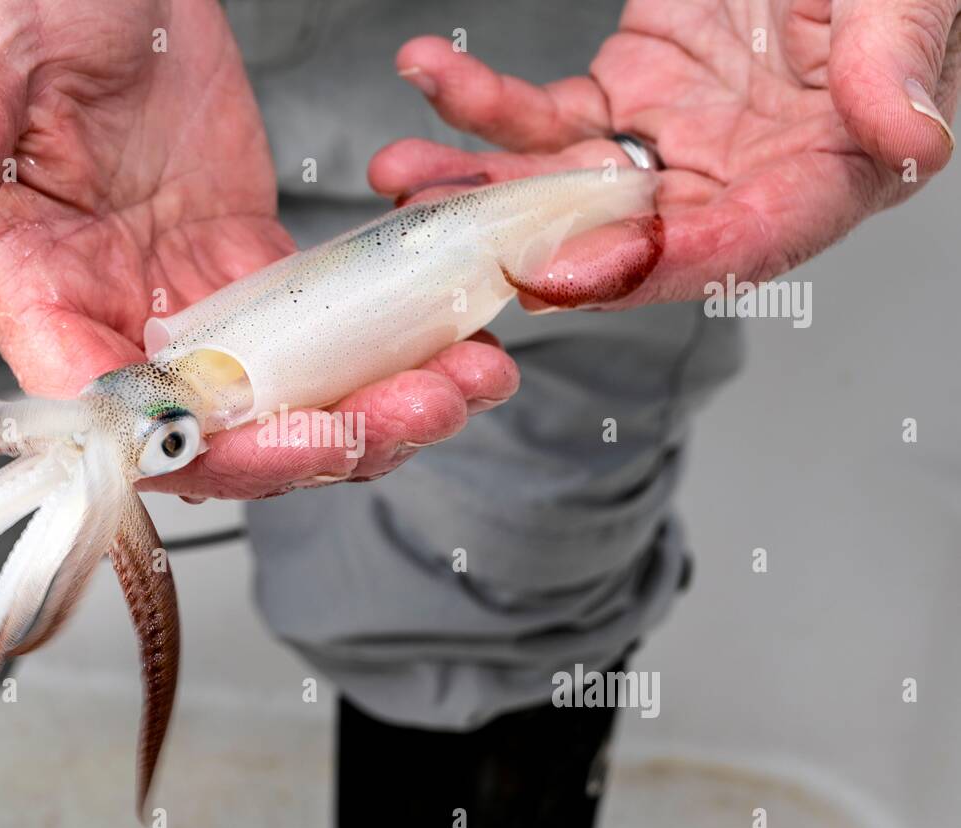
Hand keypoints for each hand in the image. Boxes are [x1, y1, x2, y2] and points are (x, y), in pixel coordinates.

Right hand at [0, 0, 517, 498]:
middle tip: (415, 415)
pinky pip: (323, 334)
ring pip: (285, 397)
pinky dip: (388, 350)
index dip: (193, 449)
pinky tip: (456, 343)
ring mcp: (188, 303)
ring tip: (467, 382)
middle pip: (217, 432)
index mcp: (33, 296)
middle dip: (319, 442)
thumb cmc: (20, 7)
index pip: (105, 416)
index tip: (282, 443)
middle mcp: (112, 322)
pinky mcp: (248, 267)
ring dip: (377, 407)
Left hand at [375, 0, 959, 304]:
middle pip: (621, 238)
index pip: (731, 248)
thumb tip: (914, 142)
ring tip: (404, 174)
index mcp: (818, 179)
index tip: (559, 277)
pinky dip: (485, 102)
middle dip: (524, 245)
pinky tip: (433, 74)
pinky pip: (546, 115)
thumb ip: (898, 65)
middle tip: (445, 243)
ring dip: (478, 184)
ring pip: (563, 185)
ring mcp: (672, 144)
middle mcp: (734, 180)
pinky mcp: (626, 98)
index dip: (644, 269)